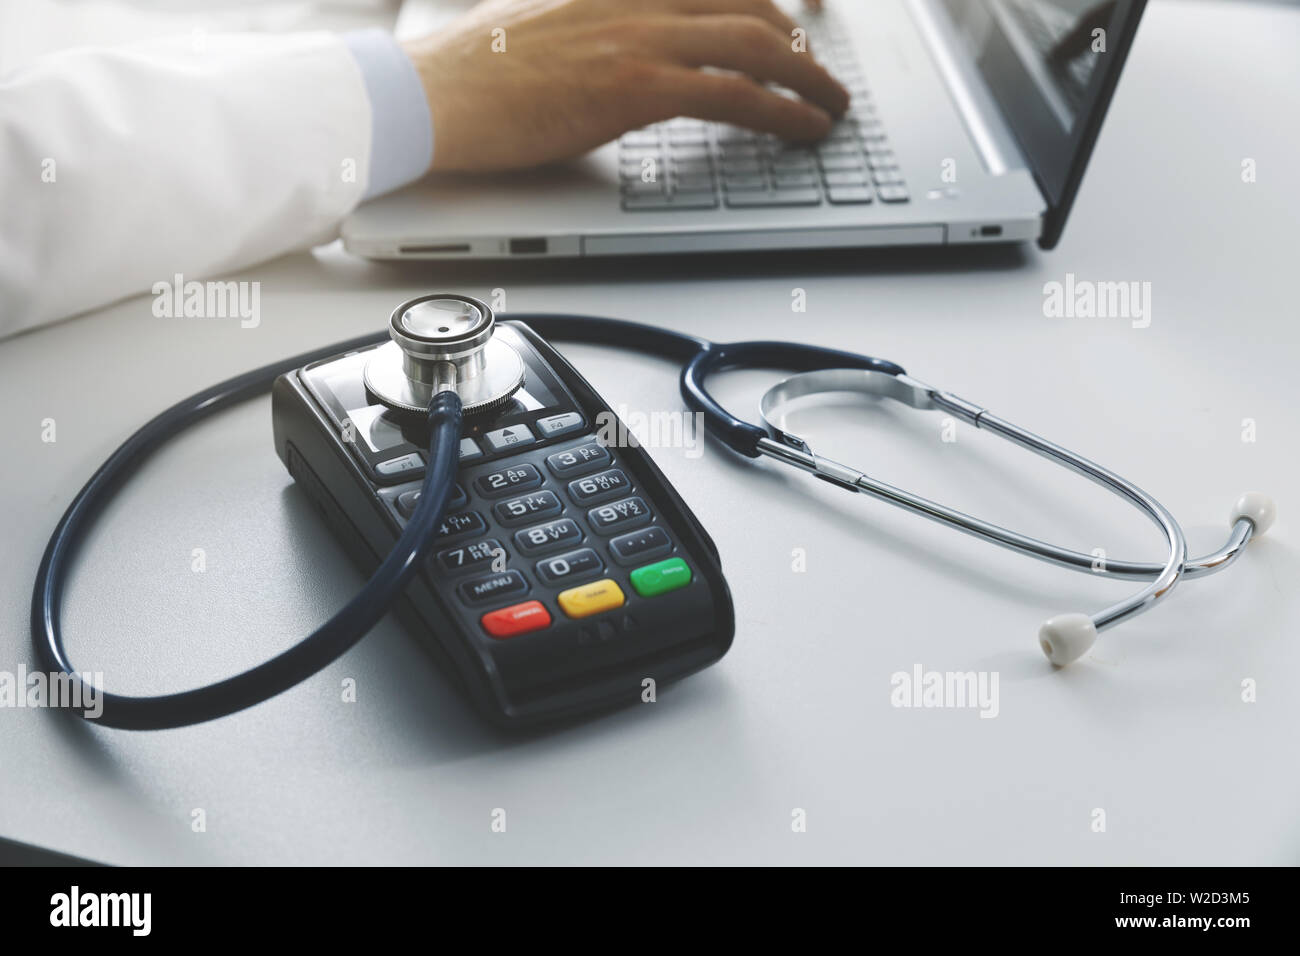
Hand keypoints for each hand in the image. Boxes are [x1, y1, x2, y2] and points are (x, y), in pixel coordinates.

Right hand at [402, 0, 848, 172]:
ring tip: (833, 108)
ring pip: (758, 42)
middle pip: (752, 3)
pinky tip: (806, 128)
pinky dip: (784, 111)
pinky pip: (736, 91)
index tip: (805, 20)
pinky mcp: (636, 82)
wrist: (432, 94)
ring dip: (811, 79)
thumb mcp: (550, 22)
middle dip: (803, 44)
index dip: (774, 1)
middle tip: (825, 76)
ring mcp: (640, 30)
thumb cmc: (476, 70)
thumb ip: (603, 24)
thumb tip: (630, 54)